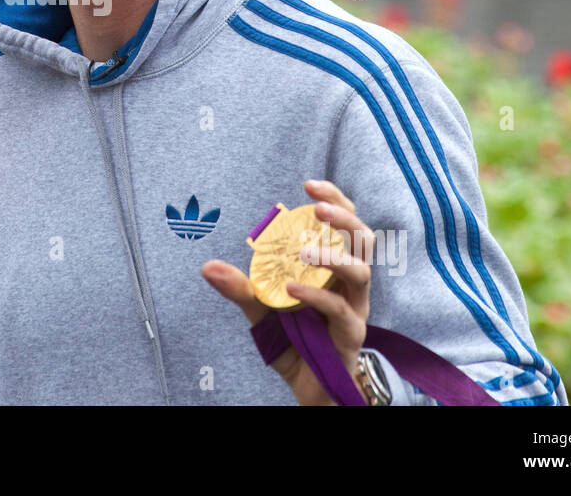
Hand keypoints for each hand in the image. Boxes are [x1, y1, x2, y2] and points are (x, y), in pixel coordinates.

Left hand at [202, 179, 375, 404]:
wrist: (307, 386)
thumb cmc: (292, 341)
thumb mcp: (261, 309)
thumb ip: (241, 288)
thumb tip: (207, 267)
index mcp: (334, 267)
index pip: (344, 224)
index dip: (334, 200)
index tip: (309, 185)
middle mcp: (350, 283)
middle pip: (363, 240)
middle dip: (344, 217)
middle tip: (317, 207)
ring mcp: (355, 307)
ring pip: (361, 271)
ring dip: (335, 254)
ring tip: (305, 249)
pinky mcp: (352, 333)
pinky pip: (340, 309)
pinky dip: (316, 294)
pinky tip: (291, 287)